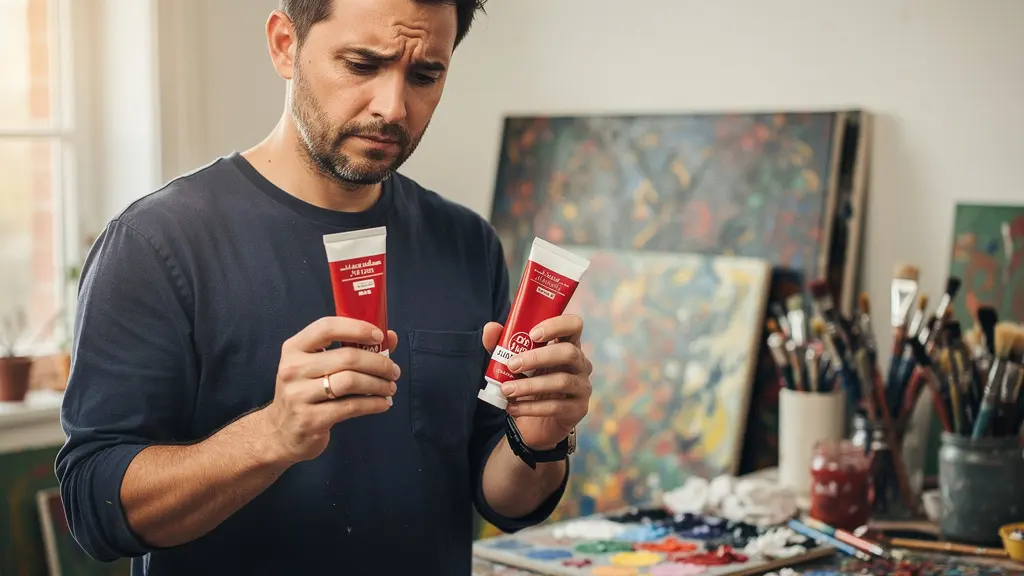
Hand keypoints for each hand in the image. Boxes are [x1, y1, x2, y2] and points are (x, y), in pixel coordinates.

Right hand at [262, 317, 399, 463]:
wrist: (279, 433)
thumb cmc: (305, 392)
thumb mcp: (317, 366)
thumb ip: (350, 348)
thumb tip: (390, 337)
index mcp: (294, 348)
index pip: (327, 327)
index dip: (357, 328)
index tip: (379, 336)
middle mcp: (293, 369)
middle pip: (347, 357)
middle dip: (378, 363)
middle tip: (393, 370)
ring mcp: (299, 395)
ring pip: (351, 381)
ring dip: (378, 384)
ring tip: (390, 387)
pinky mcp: (310, 420)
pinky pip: (351, 407)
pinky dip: (373, 404)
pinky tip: (383, 403)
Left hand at [482, 315, 592, 449]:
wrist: (535, 423)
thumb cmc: (528, 383)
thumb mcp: (513, 362)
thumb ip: (502, 344)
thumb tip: (490, 329)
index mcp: (567, 344)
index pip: (574, 325)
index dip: (556, 326)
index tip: (532, 334)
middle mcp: (580, 363)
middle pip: (569, 353)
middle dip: (537, 357)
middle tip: (512, 364)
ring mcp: (582, 386)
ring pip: (562, 381)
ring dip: (530, 385)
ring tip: (506, 390)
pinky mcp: (578, 409)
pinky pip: (556, 406)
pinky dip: (530, 407)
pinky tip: (512, 407)